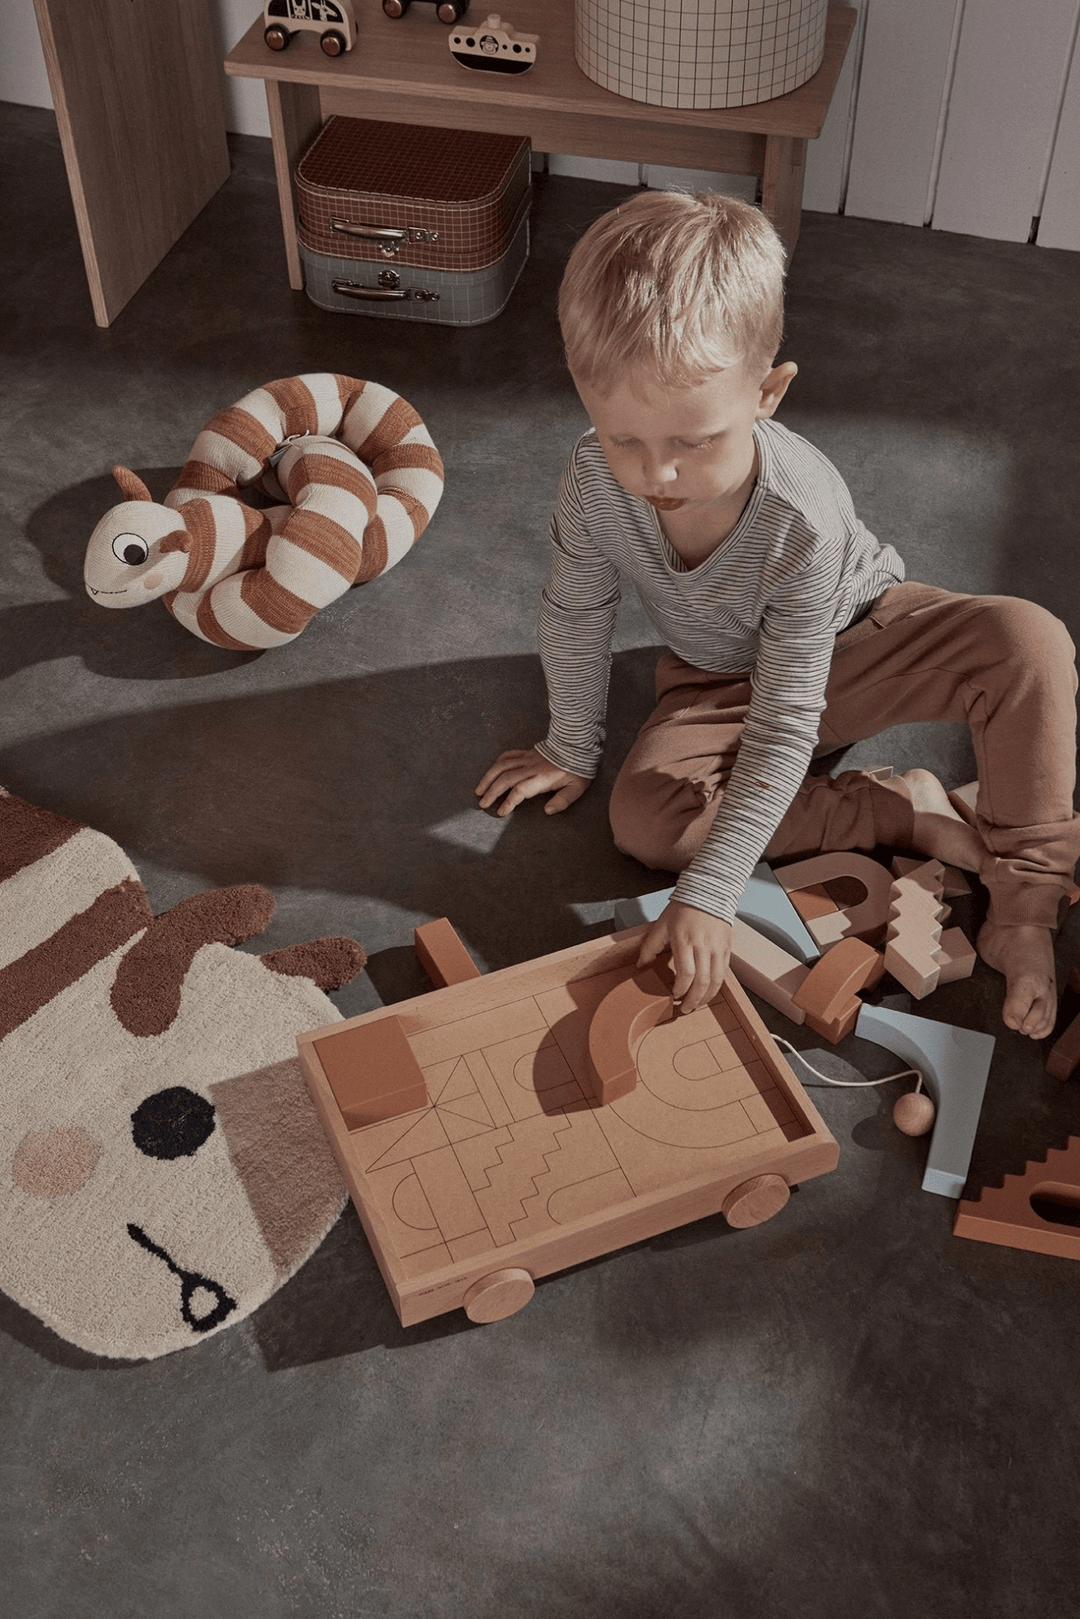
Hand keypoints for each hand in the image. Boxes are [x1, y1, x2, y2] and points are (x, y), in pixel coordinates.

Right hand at [475, 748, 589, 817]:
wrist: (577, 745)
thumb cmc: (578, 769)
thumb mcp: (577, 788)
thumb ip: (563, 801)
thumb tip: (548, 811)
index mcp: (542, 778)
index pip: (520, 790)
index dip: (509, 801)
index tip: (501, 812)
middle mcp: (531, 768)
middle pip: (506, 779)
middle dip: (492, 792)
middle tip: (482, 804)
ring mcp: (527, 759)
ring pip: (502, 766)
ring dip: (488, 778)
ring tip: (479, 790)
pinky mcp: (527, 753)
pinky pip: (508, 755)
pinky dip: (497, 763)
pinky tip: (492, 772)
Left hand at [637, 900, 731, 1015]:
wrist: (709, 893)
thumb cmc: (683, 908)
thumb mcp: (662, 925)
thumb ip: (650, 947)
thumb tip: (640, 966)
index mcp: (685, 940)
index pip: (685, 973)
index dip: (680, 989)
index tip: (673, 995)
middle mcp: (703, 946)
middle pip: (702, 982)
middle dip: (693, 1000)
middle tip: (685, 1009)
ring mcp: (717, 948)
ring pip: (716, 981)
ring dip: (706, 997)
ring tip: (697, 1005)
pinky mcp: (727, 948)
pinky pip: (724, 973)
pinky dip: (717, 986)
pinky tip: (709, 993)